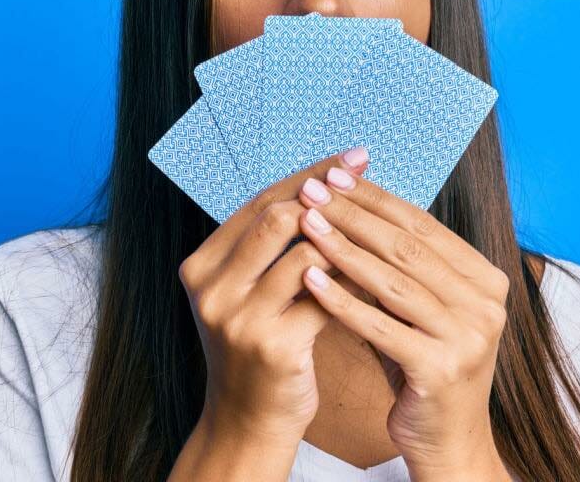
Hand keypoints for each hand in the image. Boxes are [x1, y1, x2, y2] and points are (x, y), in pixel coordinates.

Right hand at [176, 147, 369, 445]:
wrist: (247, 422)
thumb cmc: (259, 347)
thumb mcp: (248, 292)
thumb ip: (271, 245)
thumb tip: (327, 181)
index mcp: (201, 266)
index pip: (259, 201)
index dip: (309, 174)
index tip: (352, 157)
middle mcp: (212, 288)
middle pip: (277, 217)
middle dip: (329, 193)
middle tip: (367, 176)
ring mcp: (238, 319)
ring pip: (304, 252)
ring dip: (345, 238)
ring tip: (377, 226)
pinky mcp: (273, 346)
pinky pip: (326, 298)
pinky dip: (353, 281)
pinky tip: (378, 273)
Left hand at [293, 150, 511, 478]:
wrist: (446, 442)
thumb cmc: (423, 367)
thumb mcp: (420, 309)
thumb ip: (401, 265)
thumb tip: (347, 203)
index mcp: (484, 279)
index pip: (421, 225)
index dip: (374, 198)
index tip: (332, 176)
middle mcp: (485, 305)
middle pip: (407, 247)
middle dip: (354, 214)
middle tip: (311, 190)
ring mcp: (468, 338)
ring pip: (393, 282)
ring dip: (343, 248)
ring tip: (305, 224)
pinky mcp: (441, 369)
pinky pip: (381, 326)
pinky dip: (342, 301)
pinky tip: (310, 279)